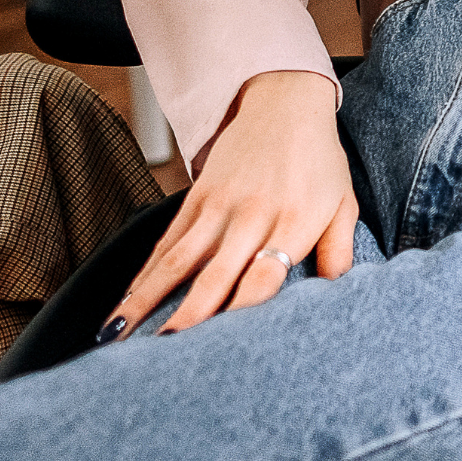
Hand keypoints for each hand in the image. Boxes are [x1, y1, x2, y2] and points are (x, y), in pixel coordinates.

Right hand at [109, 71, 354, 334]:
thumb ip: (338, 250)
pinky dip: (143, 274)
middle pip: (214, 275)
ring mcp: (218, 206)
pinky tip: (124, 303)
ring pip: (176, 261)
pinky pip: (166, 242)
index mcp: (293, 223)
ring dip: (145, 300)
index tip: (223, 349)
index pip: (264, 277)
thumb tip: (334, 292)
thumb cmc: (320, 163)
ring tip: (117, 338)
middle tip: (162, 356)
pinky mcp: (196, 198)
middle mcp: (252, 217)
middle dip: (186, 317)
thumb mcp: (344, 204)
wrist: (285, 104)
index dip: (242, 313)